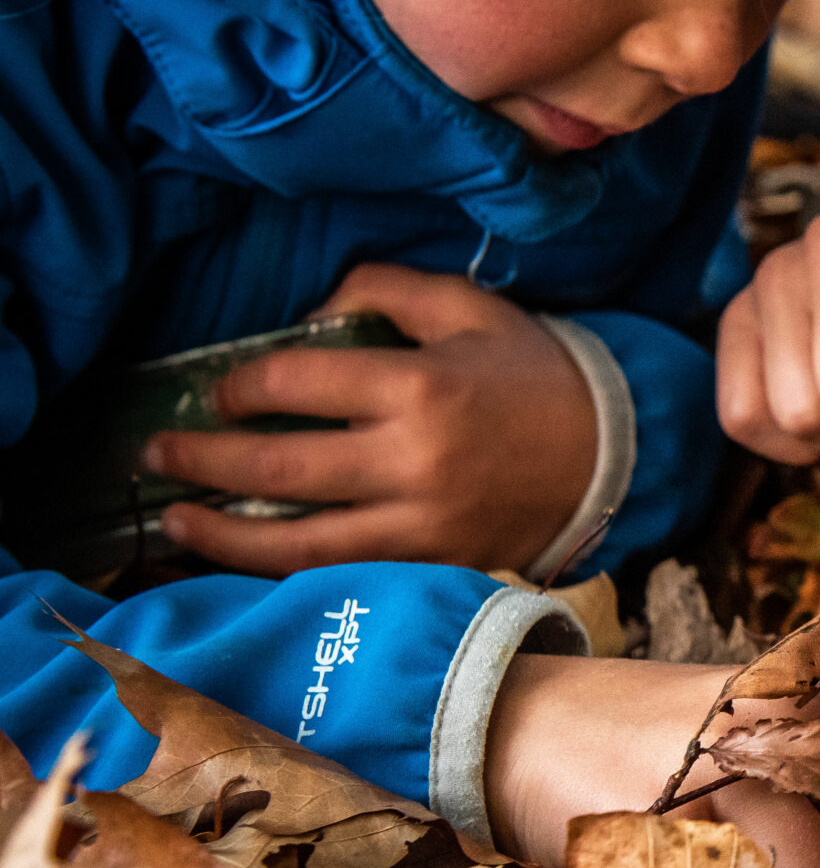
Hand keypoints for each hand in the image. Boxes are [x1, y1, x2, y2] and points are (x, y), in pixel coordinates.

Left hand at [147, 263, 596, 575]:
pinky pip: (342, 575)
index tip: (222, 391)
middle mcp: (414, 461)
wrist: (613, 454)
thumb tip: (309, 318)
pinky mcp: (436, 565)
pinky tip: (242, 561)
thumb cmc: (533, 374)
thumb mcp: (468, 308)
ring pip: (298, 543)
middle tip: (158, 454)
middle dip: (205, 461)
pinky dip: (282, 573)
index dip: (242, 386)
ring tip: (176, 521)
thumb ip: (385, 291)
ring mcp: (423, 524)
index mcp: (420, 388)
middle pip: (280, 468)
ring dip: (222, 535)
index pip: (298, 384)